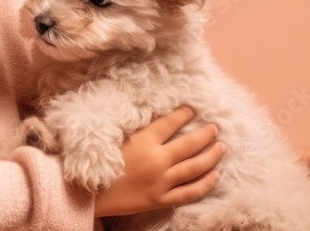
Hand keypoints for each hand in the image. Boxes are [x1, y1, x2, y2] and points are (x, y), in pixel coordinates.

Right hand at [93, 105, 224, 217]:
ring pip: (194, 168)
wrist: (88, 194)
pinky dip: (205, 184)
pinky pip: (189, 192)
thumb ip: (138, 131)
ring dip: (211, 156)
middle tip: (215, 128)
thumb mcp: (117, 139)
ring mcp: (160, 182)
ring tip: (221, 147)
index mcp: (143, 141)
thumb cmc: (98, 163)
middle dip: (205, 134)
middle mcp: (156, 160)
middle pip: (189, 145)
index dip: (184, 114)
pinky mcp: (160, 199)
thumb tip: (158, 120)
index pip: (170, 123)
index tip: (193, 109)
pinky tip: (216, 175)